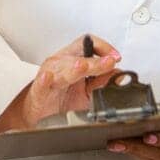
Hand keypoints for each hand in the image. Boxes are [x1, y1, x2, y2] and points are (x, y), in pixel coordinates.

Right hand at [0, 35, 121, 134]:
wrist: (40, 115)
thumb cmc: (62, 98)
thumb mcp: (88, 91)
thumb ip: (102, 82)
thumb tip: (119, 75)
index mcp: (73, 59)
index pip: (88, 44)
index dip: (103, 47)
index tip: (115, 57)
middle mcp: (61, 63)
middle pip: (79, 56)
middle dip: (95, 61)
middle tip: (109, 62)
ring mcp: (50, 76)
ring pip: (62, 68)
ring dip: (73, 67)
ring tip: (82, 66)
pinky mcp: (39, 91)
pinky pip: (41, 83)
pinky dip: (44, 80)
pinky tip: (48, 77)